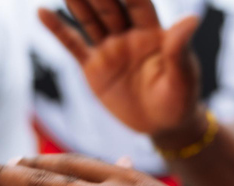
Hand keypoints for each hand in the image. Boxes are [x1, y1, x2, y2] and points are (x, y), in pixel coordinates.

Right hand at [39, 0, 201, 134]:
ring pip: (89, 20)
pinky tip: (41, 12)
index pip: (137, 2)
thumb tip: (192, 18)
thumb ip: (180, 48)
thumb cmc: (181, 98)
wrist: (164, 125)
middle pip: (109, 6)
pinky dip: (57, 30)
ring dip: (76, 2)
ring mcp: (109, 50)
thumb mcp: (183, 76)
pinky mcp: (94, 68)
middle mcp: (128, 35)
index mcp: (153, 32)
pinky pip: (73, 45)